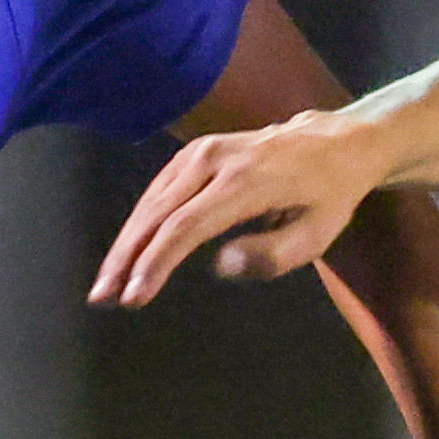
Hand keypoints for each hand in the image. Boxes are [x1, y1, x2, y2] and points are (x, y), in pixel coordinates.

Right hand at [95, 112, 381, 306]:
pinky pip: (158, 189)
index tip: (134, 295)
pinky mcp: (196, 152)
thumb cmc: (328, 197)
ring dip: (126, 242)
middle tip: (102, 295)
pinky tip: (128, 250)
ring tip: (107, 282)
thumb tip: (220, 262)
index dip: (156, 262)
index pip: (187, 226)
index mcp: (246, 182)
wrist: (336, 142)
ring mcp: (203, 151)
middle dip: (127, 256)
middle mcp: (216, 159)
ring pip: (151, 200)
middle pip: (158, 212)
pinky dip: (139, 221)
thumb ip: (271, 253)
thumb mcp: (317, 235)